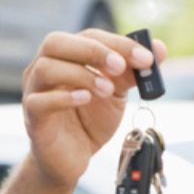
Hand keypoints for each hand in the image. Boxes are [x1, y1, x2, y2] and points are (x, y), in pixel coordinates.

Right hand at [21, 29, 168, 187]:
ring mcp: (36, 91)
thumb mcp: (116, 94)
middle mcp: (46, 68)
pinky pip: (38, 101)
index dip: (118, 43)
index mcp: (68, 57)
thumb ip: (133, 72)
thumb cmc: (90, 120)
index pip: (88, 36)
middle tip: (120, 66)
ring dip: (81, 74)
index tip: (146, 57)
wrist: (73, 158)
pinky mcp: (34, 118)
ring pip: (46, 68)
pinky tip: (85, 99)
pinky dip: (64, 98)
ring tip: (106, 90)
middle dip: (93, 51)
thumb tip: (159, 48)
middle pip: (56, 42)